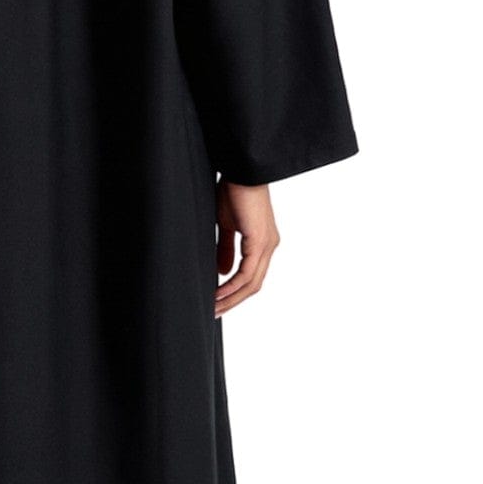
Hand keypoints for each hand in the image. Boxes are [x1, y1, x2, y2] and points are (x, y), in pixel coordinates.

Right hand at [214, 180, 278, 316]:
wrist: (240, 171)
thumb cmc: (233, 191)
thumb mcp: (226, 225)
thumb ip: (226, 248)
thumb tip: (223, 272)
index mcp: (263, 243)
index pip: (251, 277)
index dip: (235, 293)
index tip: (216, 302)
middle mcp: (269, 247)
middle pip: (253, 285)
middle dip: (233, 301)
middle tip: (213, 312)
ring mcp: (267, 245)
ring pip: (252, 283)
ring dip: (231, 298)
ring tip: (213, 307)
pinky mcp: (260, 241)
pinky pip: (247, 272)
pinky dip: (232, 285)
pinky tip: (218, 292)